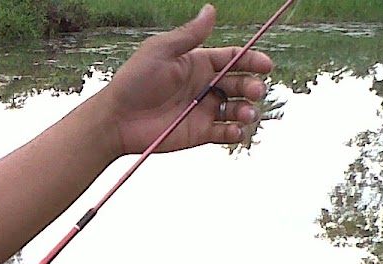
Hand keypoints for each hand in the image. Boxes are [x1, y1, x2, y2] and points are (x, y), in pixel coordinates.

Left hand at [99, 4, 274, 154]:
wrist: (117, 119)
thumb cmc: (134, 82)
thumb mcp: (161, 52)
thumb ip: (189, 35)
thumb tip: (210, 9)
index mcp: (198, 64)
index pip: (235, 58)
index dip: (253, 60)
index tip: (266, 65)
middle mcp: (204, 86)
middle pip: (241, 83)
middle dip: (253, 86)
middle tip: (254, 90)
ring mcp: (203, 110)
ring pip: (238, 109)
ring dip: (248, 110)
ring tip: (245, 113)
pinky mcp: (199, 133)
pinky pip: (225, 133)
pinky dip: (235, 133)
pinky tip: (235, 130)